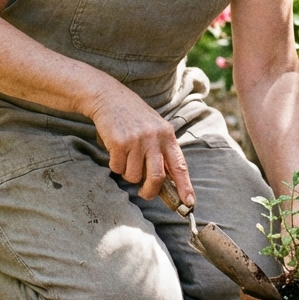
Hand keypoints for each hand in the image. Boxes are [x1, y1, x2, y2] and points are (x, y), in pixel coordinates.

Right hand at [89, 85, 193, 204]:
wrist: (109, 97)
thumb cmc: (133, 116)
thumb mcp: (154, 128)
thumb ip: (161, 150)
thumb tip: (166, 181)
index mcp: (167, 135)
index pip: (179, 165)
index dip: (184, 186)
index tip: (189, 202)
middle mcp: (154, 138)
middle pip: (156, 177)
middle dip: (150, 191)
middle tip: (144, 193)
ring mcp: (137, 140)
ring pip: (134, 176)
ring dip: (128, 173)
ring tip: (125, 158)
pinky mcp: (119, 142)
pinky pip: (117, 168)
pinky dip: (115, 165)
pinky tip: (115, 150)